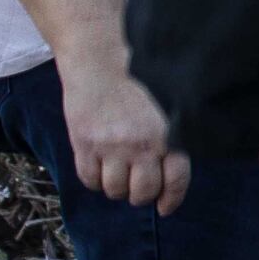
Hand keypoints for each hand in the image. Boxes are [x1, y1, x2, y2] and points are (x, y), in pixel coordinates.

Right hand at [62, 63, 191, 214]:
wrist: (100, 52)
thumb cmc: (139, 74)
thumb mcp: (168, 103)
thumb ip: (173, 133)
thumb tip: (174, 166)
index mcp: (168, 134)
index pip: (175, 182)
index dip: (170, 200)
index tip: (165, 207)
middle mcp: (141, 144)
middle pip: (142, 192)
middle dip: (142, 194)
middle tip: (139, 185)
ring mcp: (111, 146)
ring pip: (114, 190)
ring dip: (117, 187)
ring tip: (118, 173)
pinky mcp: (84, 142)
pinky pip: (88, 179)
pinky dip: (94, 179)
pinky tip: (98, 167)